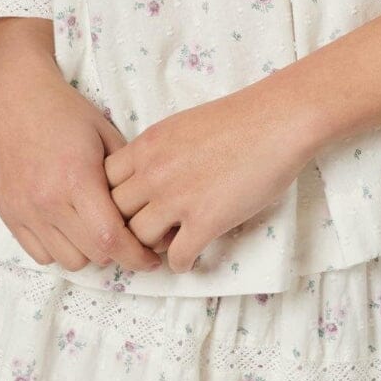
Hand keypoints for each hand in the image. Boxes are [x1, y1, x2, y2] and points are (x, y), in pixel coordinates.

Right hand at [0, 55, 163, 275]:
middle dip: (117, 251)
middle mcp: (48, 202)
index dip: (136, 255)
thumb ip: (125, 173)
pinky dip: (59, 249)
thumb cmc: (64, 110)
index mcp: (77, 179)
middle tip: (127, 237)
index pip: (111, 238)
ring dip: (87, 251)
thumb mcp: (105, 132)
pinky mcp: (9, 215)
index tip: (151, 259)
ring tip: (95, 228)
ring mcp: (26, 212)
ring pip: (67, 261)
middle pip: (93, 255)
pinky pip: (40, 255)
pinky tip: (69, 227)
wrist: (14, 98)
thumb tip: (148, 206)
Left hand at [103, 80, 317, 274]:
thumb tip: (148, 181)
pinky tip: (191, 255)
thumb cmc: (238, 118)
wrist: (276, 121)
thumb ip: (158, 152)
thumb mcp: (182, 125)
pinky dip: (181, 262)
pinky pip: (176, 258)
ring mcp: (178, 198)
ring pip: (140, 239)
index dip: (114, 197)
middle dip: (128, 225)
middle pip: (116, 213)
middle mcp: (154, 172)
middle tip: (146, 231)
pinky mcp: (205, 221)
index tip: (130, 205)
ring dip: (152, 246)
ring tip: (168, 244)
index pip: (104, 181)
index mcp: (148, 145)